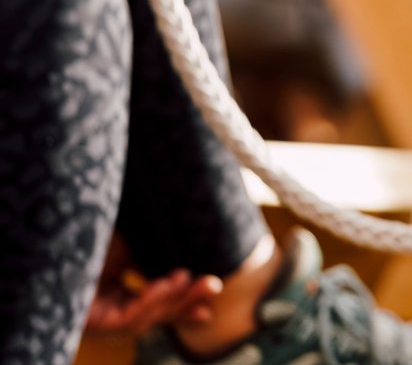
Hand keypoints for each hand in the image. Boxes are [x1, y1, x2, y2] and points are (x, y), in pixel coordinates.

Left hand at [85, 236, 223, 335]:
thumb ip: (149, 247)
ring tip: (194, 279)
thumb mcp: (124, 241)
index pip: (157, 301)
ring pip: (149, 317)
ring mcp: (103, 317)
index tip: (212, 290)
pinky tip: (168, 281)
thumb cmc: (81, 239)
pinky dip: (153, 299)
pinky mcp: (96, 322)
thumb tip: (184, 235)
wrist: (48, 239)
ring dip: (176, 300)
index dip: (186, 299)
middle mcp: (111, 308)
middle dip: (188, 302)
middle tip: (215, 286)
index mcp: (116, 293)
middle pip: (158, 314)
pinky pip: (132, 316)